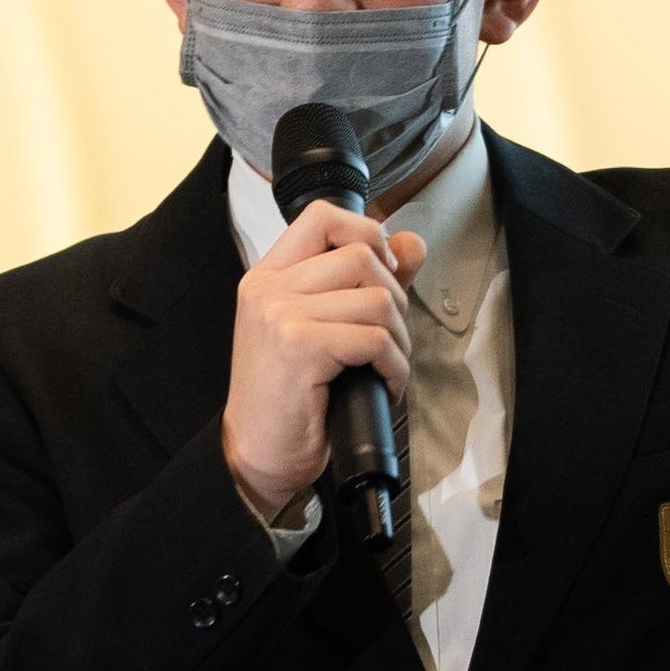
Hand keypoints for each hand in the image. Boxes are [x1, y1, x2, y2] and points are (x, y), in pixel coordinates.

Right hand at [226, 201, 425, 522]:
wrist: (257, 455)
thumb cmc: (288, 398)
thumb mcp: (321, 329)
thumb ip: (365, 282)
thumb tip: (412, 244)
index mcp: (267, 276)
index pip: (322, 216)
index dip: (366, 233)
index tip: (381, 272)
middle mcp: (268, 288)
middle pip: (361, 256)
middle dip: (394, 298)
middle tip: (387, 338)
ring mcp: (280, 315)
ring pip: (376, 299)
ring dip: (398, 338)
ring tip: (386, 366)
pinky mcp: (300, 347)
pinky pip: (375, 339)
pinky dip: (395, 366)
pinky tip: (385, 385)